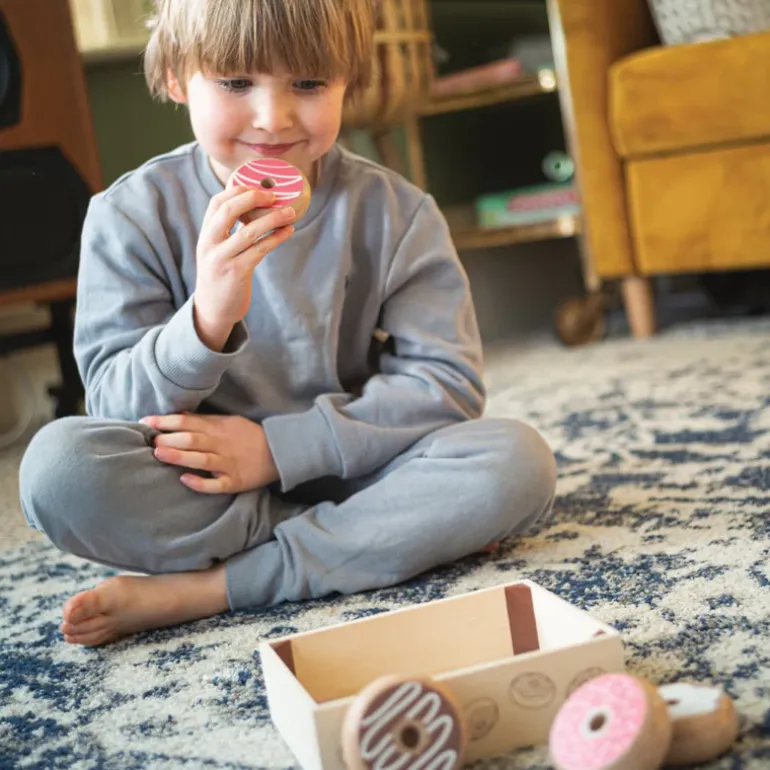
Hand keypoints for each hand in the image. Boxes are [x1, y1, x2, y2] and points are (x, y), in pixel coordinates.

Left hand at [141, 413, 279, 493]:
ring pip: (201, 460)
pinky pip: (216, 484)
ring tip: (159, 454)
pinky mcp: (235, 481)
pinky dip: (201, 482)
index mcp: (219, 428)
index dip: (165, 422)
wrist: (279, 452)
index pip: (188, 422)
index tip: (146, 423)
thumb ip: (204, 421)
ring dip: (179, 457)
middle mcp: (222, 444)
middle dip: (169, 439)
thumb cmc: (249, 436)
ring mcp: (228, 464)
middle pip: (191, 439)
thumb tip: (177, 416)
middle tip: (150, 441)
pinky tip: (185, 480)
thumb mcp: (229, 421)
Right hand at [194, 186, 296, 350]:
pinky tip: (288, 232)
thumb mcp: (215, 251)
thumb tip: (253, 207)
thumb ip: (226, 232)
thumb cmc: (220, 276)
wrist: (213, 309)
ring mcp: (222, 258)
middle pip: (229, 210)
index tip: (257, 186)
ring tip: (290, 212)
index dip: (237, 190)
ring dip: (273, 218)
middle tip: (274, 196)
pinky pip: (260, 249)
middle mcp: (210, 244)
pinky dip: (276, 238)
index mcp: (205, 235)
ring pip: (249, 231)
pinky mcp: (237, 272)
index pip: (216, 203)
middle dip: (253, 198)